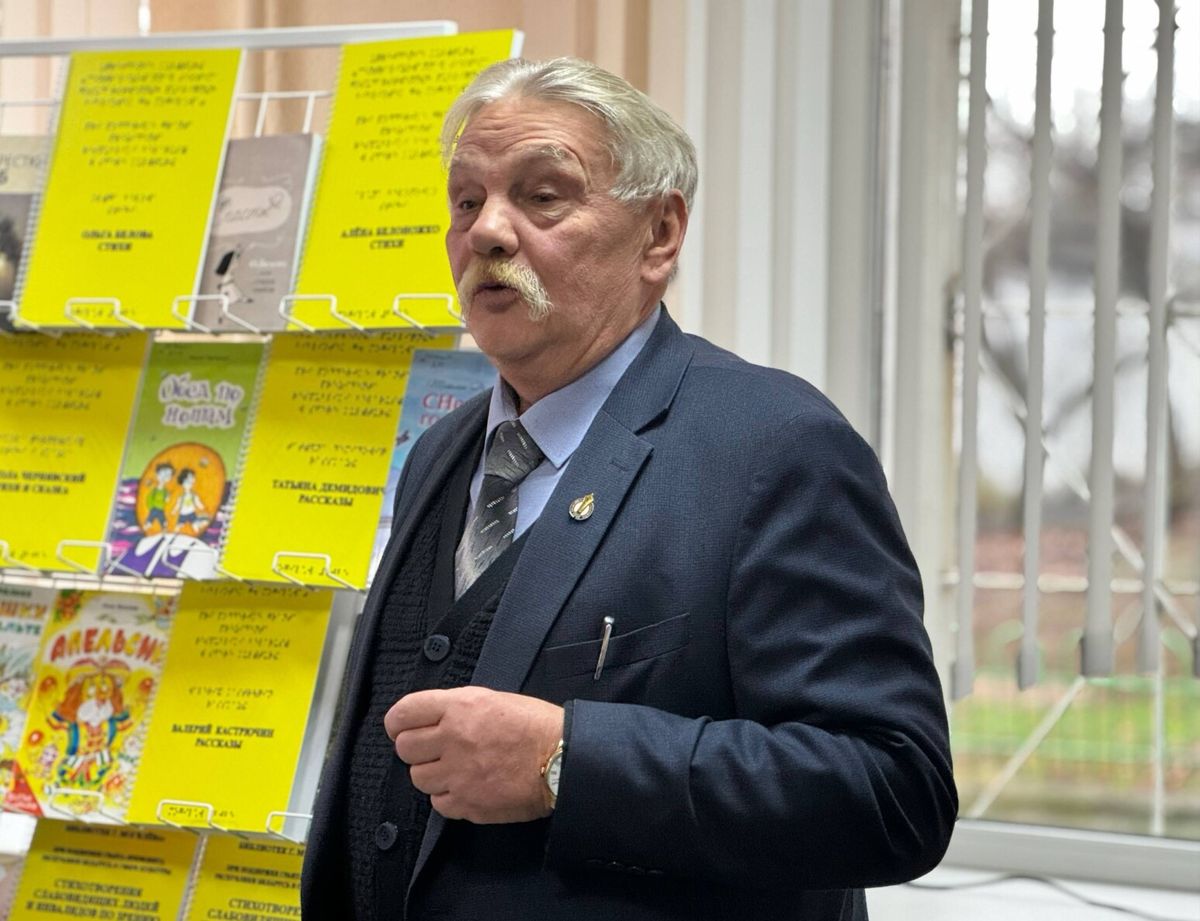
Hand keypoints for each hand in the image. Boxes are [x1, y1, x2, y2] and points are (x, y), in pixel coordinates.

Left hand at [385, 687, 563, 823]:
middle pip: (405, 748)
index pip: (405, 713)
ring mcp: (458, 774)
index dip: (398, 722)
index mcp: (460, 707)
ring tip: (453, 769)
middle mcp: (453, 739)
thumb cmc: (538, 727)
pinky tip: (466, 787)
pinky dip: (448, 797)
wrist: (563, 759)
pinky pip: (438, 803)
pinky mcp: (467, 803)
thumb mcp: (495, 700)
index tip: (400, 727)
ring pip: (418, 778)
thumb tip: (435, 718)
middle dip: (415, 749)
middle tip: (432, 750)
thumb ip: (459, 708)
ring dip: (431, 774)